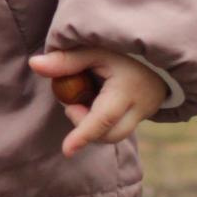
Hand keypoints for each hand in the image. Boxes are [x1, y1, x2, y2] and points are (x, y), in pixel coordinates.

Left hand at [34, 45, 169, 158]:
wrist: (161, 46)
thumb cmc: (124, 45)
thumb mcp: (94, 48)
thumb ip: (66, 60)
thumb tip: (34, 65)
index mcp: (126, 91)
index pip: (103, 120)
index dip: (83, 135)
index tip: (67, 150)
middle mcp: (140, 107)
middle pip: (110, 135)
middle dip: (86, 128)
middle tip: (74, 104)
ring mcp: (146, 112)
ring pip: (117, 133)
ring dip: (96, 124)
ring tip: (87, 98)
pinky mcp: (147, 112)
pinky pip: (123, 125)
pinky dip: (107, 119)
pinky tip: (100, 99)